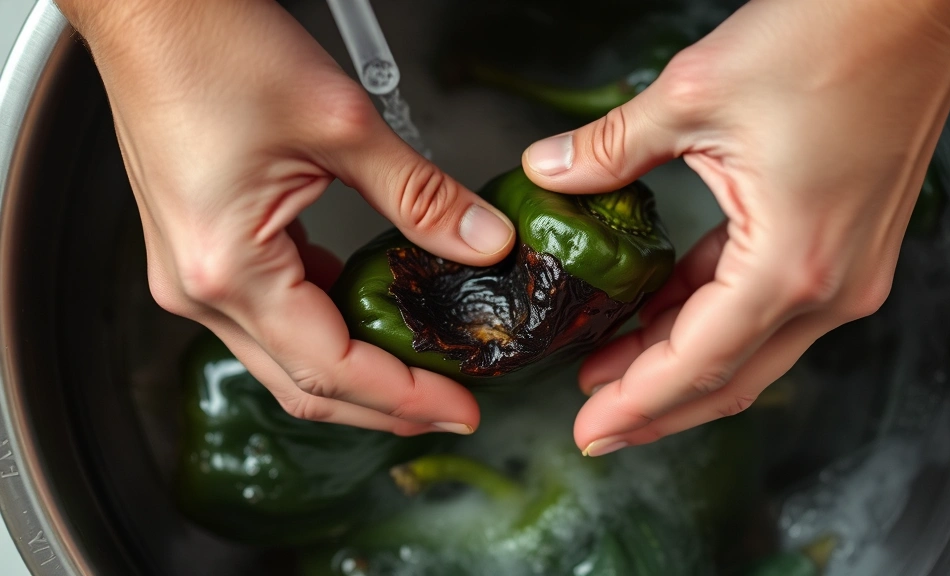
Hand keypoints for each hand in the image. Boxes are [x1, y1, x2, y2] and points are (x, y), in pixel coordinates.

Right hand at [58, 0, 515, 434]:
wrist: (151, 11)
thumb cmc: (214, 50)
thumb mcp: (341, 125)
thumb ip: (421, 197)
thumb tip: (484, 243)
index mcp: (230, 269)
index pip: (333, 368)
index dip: (405, 396)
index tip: (463, 407)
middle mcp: (202, 289)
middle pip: (305, 385)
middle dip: (384, 406)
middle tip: (453, 409)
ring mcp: (195, 276)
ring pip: (286, 359)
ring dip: (356, 375)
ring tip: (423, 373)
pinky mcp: (204, 253)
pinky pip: (271, 316)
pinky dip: (325, 330)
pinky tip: (370, 316)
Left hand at [521, 0, 949, 455]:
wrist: (916, 5)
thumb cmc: (831, 39)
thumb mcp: (692, 94)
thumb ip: (611, 147)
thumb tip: (551, 170)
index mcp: (791, 264)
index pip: (697, 362)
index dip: (635, 403)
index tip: (588, 430)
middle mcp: (829, 286)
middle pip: (729, 378)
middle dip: (655, 407)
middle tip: (593, 421)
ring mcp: (845, 273)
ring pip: (750, 350)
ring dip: (681, 364)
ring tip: (612, 368)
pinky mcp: (844, 248)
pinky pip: (767, 306)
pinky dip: (712, 317)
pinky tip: (663, 312)